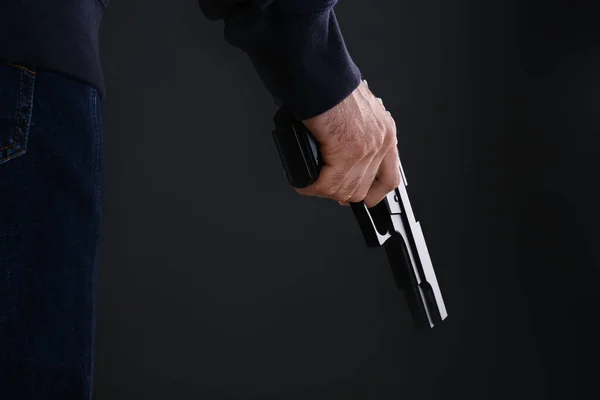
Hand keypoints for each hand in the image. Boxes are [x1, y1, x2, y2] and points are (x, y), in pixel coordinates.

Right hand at [296, 80, 400, 207]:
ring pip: (343, 189)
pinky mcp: (347, 152)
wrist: (321, 78)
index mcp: (385, 132)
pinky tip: (305, 183)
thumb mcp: (356, 113)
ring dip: (323, 189)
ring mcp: (365, 149)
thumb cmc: (331, 88)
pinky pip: (327, 184)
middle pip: (363, 188)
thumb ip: (358, 136)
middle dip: (340, 192)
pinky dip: (312, 186)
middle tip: (325, 187)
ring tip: (311, 182)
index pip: (390, 178)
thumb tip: (341, 156)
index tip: (364, 198)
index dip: (374, 193)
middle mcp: (380, 142)